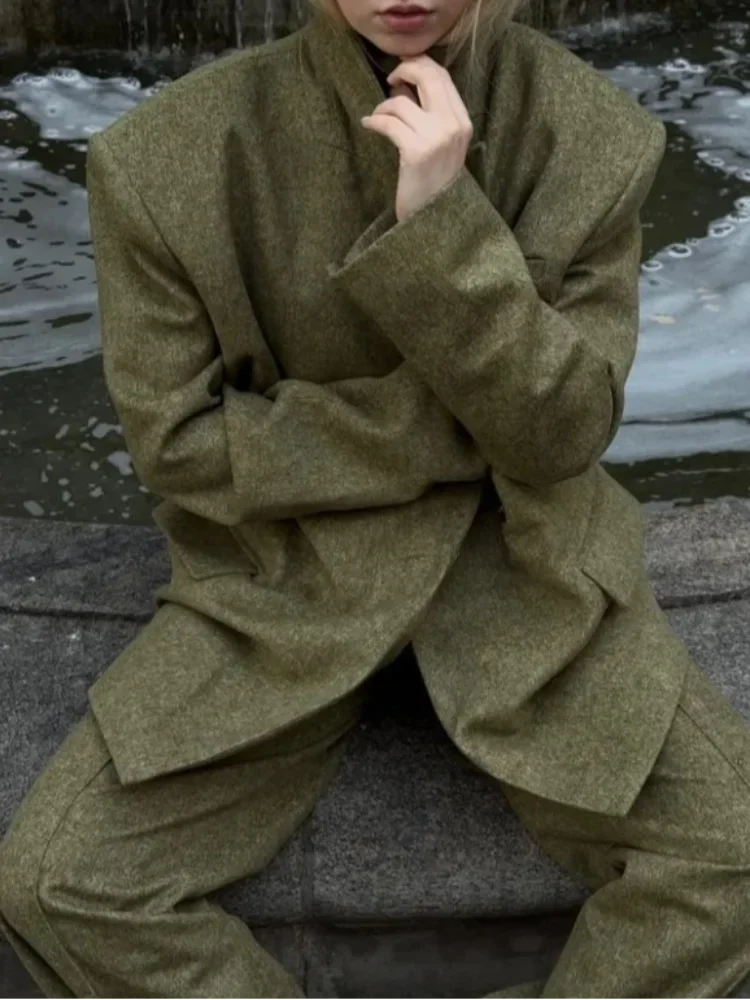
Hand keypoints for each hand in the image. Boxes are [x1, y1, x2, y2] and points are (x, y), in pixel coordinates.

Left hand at [361, 55, 472, 223]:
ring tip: (378, 117)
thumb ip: (431, 114)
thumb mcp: (441, 145)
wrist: (434, 219)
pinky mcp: (416, 152)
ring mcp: (436, 138)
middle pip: (427, 77)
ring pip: (402, 101)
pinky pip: (389, 122)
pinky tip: (368, 125)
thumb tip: (404, 85)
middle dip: (404, 71)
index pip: (443, 76)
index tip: (403, 70)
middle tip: (390, 81)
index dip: (420, 64)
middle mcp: (453, 126)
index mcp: (463, 122)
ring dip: (384, 105)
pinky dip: (374, 121)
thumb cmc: (433, 182)